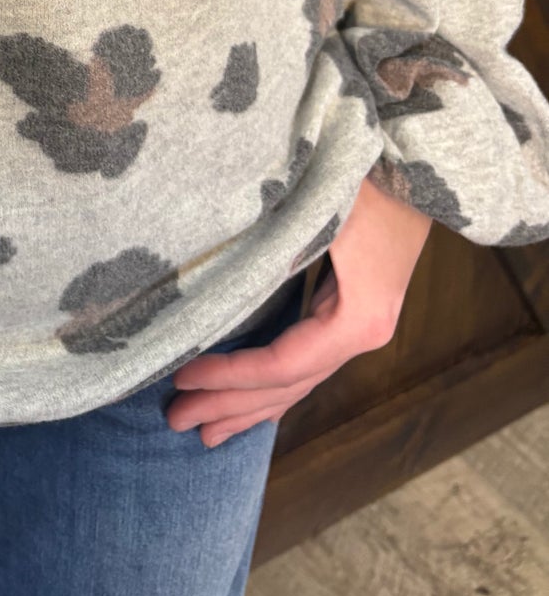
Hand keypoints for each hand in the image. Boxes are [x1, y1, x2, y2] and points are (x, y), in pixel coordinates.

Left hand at [164, 168, 431, 447]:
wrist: (418, 163)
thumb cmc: (365, 179)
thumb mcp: (318, 209)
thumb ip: (270, 244)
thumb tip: (206, 266)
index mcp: (357, 318)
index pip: (283, 364)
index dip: (231, 376)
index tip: (182, 378)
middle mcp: (362, 333)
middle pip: (288, 384)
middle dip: (231, 406)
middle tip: (176, 422)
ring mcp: (361, 327)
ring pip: (298, 380)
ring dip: (251, 406)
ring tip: (207, 432)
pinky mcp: (352, 313)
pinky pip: (306, 361)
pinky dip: (274, 384)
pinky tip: (253, 406)